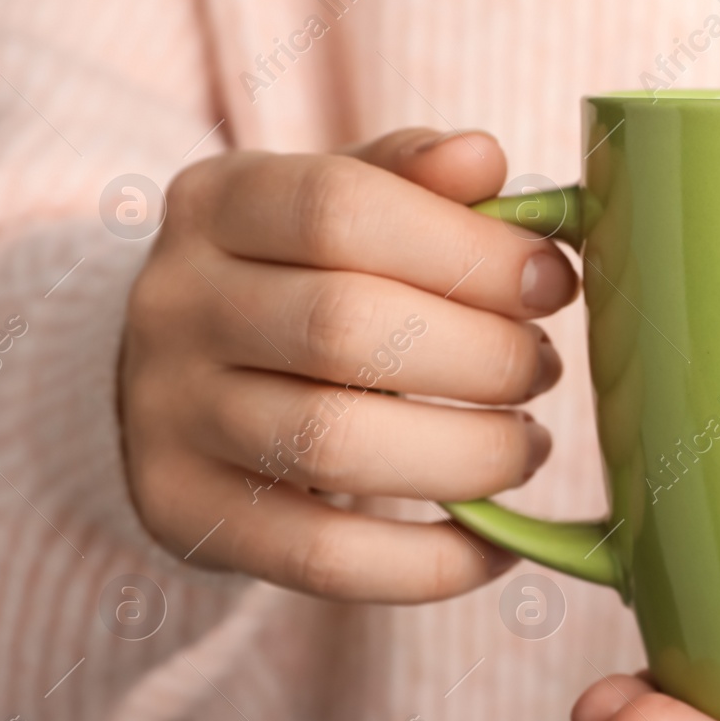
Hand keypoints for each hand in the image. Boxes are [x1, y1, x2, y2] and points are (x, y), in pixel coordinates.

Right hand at [120, 129, 575, 600]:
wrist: (166, 376)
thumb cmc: (297, 276)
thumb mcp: (337, 202)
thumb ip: (411, 178)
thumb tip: (485, 158)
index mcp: (220, 201)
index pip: (341, 208)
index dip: (469, 249)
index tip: (553, 282)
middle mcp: (177, 303)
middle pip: (345, 328)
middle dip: (484, 357)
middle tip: (544, 369)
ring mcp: (168, 416)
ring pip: (333, 445)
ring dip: (468, 456)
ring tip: (527, 447)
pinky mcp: (185, 515)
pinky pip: (322, 557)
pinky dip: (430, 562)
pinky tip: (496, 544)